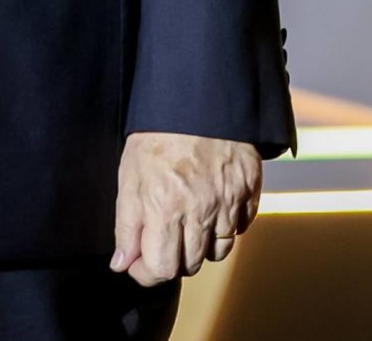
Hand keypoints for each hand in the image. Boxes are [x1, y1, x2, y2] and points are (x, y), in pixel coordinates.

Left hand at [110, 132, 261, 284]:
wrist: (199, 99)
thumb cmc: (158, 135)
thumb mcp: (129, 178)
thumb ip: (126, 225)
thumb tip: (122, 262)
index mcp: (166, 209)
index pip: (161, 269)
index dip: (146, 272)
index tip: (140, 261)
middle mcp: (201, 211)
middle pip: (191, 265)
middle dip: (172, 259)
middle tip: (163, 238)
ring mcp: (229, 201)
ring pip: (220, 251)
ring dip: (202, 247)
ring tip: (189, 225)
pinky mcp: (249, 188)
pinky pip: (242, 226)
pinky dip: (228, 227)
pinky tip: (213, 210)